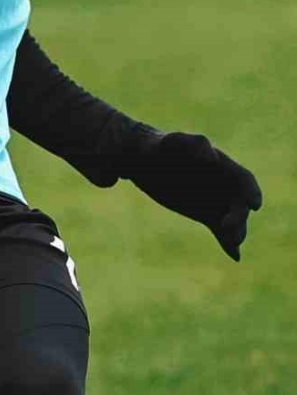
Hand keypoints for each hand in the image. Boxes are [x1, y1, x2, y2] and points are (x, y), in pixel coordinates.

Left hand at [124, 131, 262, 260]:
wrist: (141, 160)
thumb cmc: (158, 146)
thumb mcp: (172, 141)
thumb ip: (193, 144)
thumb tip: (212, 158)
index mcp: (220, 165)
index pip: (244, 179)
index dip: (252, 191)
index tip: (253, 205)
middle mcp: (222, 184)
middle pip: (240, 203)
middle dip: (239, 216)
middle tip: (226, 226)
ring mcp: (216, 200)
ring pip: (233, 220)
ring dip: (236, 232)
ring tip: (230, 240)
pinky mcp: (206, 214)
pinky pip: (221, 230)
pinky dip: (228, 242)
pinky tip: (233, 253)